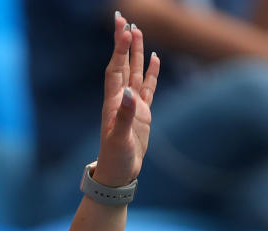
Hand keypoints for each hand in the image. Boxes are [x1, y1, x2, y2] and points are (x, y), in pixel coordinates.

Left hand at [94, 14, 160, 187]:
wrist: (117, 173)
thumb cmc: (115, 158)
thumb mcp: (120, 138)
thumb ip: (126, 116)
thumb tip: (131, 94)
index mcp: (113, 102)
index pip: (116, 68)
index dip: (119, 49)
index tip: (123, 28)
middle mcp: (122, 99)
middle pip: (124, 65)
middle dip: (124, 43)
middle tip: (126, 20)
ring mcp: (133, 105)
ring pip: (136, 72)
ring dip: (137, 53)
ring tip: (139, 32)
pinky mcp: (142, 113)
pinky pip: (148, 87)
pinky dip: (151, 72)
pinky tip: (154, 59)